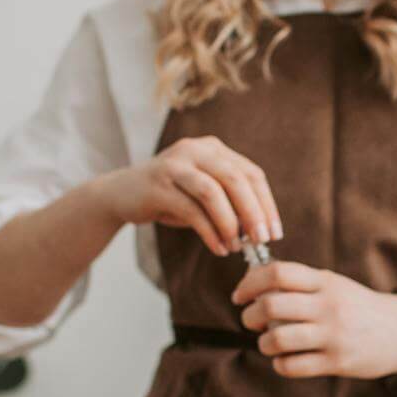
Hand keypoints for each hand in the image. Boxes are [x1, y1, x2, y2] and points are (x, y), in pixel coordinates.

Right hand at [93, 136, 281, 257]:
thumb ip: (230, 202)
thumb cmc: (170, 196)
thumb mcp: (203, 193)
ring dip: (230, 223)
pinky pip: (191, 210)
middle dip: (253, 213)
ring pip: (213, 192)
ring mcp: (174, 165)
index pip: (251, 173)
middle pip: (236, 179)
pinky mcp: (157, 185)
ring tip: (238, 246)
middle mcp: (195, 150)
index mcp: (213, 149)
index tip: (275, 231)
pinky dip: (209, 232)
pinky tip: (219, 248)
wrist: (120, 194)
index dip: (267, 203)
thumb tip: (261, 230)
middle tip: (262, 240)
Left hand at [233, 261, 396, 378]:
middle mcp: (329, 306)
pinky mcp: (338, 363)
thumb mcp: (335, 286)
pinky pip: (293, 366)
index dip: (250, 283)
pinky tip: (285, 360)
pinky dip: (280, 364)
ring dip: (264, 343)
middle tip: (250, 321)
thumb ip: (300, 283)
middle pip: (271, 306)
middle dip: (250, 315)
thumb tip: (253, 278)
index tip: (240, 295)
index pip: (278, 273)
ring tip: (269, 343)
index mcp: (326, 282)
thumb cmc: (360, 307)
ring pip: (278, 339)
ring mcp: (334, 336)